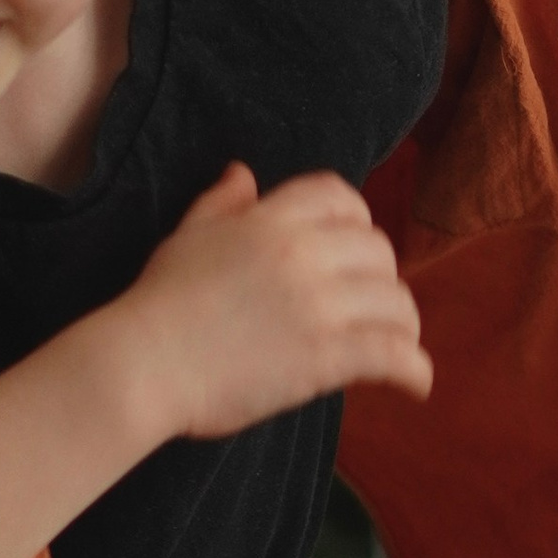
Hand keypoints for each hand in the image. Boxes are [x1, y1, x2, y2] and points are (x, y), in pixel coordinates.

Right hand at [121, 161, 431, 441]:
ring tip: (397, 345)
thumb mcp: (187, 238)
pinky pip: (394, 355)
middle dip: (379, 278)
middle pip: (378, 250)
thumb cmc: (156, 304)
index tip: (353, 251)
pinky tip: (415, 384)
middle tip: (371, 307)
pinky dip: (414, 371)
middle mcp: (305, 253)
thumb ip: (222, 204)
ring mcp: (320, 305)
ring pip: (396, 303)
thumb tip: (243, 173)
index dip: (356, 222)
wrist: (142, 364)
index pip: (342, 198)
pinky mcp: (327, 357)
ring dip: (402, 325)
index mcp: (272, 219)